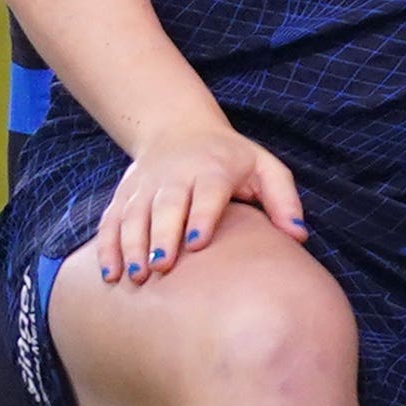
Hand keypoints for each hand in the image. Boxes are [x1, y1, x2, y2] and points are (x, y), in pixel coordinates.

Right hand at [93, 123, 304, 283]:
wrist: (179, 128)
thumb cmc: (232, 159)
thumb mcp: (264, 168)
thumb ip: (284, 200)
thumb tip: (298, 237)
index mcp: (213, 168)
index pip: (207, 191)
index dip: (201, 215)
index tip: (197, 243)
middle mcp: (175, 175)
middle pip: (165, 205)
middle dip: (161, 235)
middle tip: (161, 267)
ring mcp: (145, 185)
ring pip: (134, 215)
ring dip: (131, 245)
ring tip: (136, 277)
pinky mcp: (124, 194)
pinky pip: (111, 220)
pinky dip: (107, 246)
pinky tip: (110, 274)